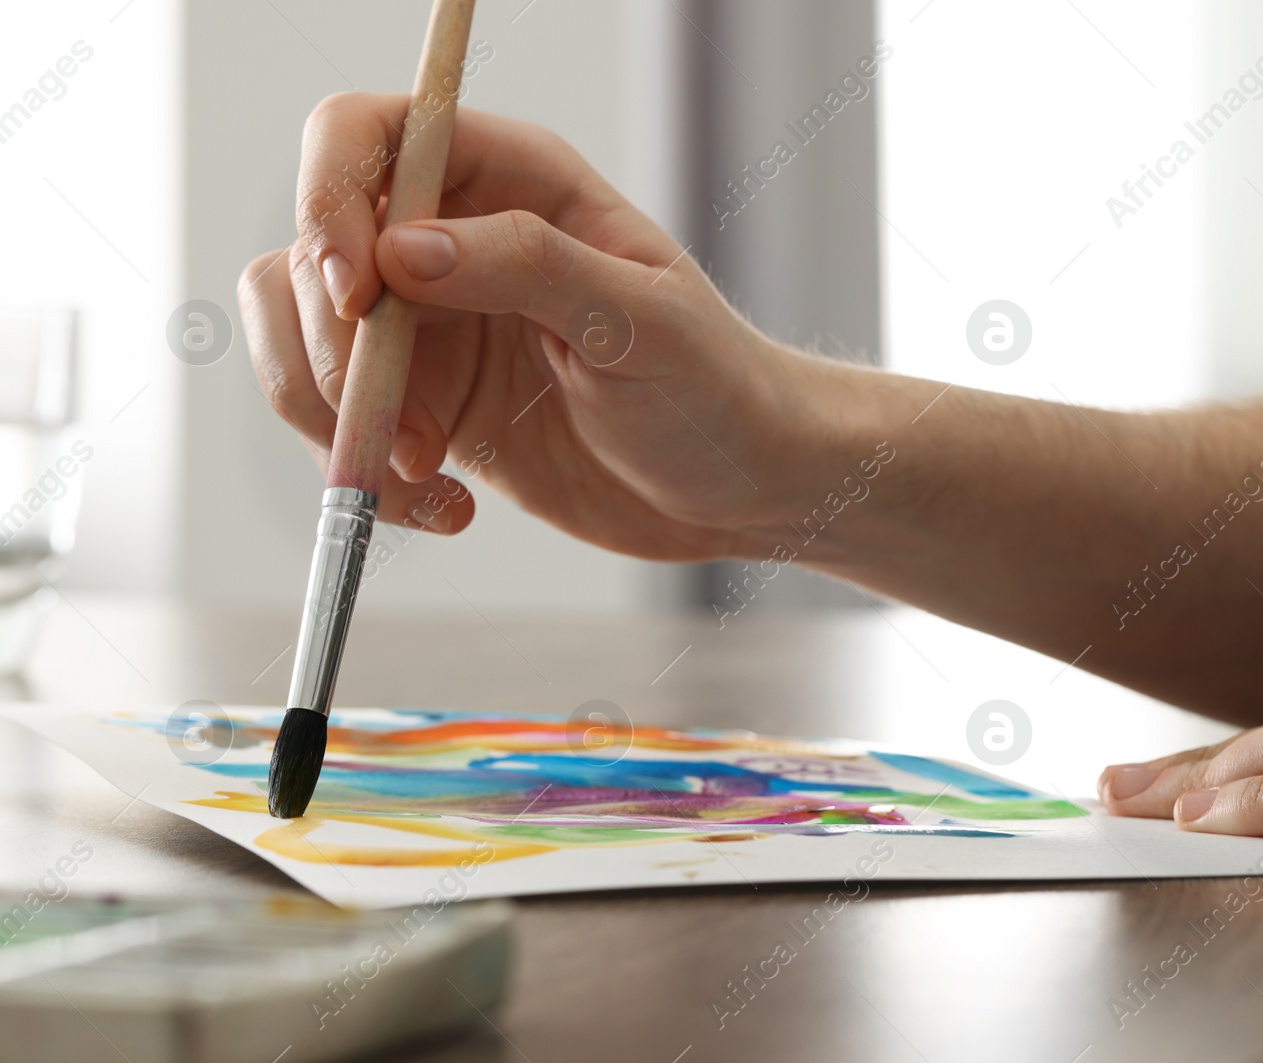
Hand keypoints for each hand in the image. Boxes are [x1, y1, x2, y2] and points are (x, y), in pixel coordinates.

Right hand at [238, 93, 832, 558]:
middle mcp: (455, 242)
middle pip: (309, 255)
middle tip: (405, 427)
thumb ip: (526, 266)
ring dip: (340, 422)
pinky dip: (368, 474)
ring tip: (426, 473)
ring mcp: (433, 328)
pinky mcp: (427, 407)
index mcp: (512, 181)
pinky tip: (446, 506)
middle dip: (336, 351)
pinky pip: (341, 427)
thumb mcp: (639, 322)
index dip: (329, 201)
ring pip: (305, 345)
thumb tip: (400, 249)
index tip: (358, 294)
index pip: (364, 136)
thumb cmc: (716, 389)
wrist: (739, 489)